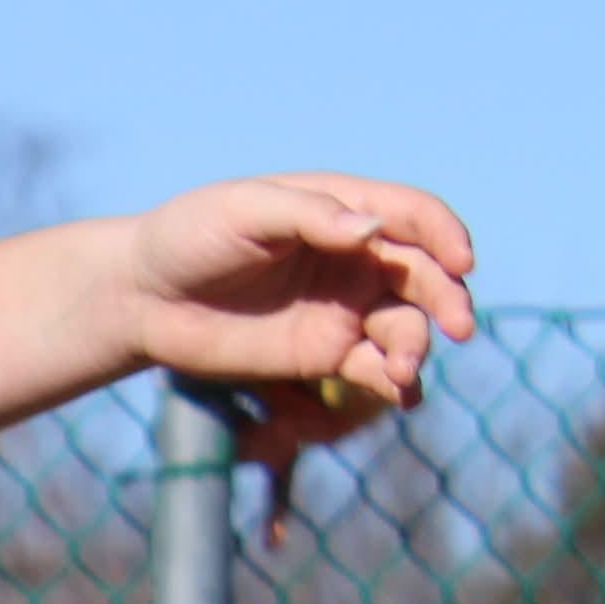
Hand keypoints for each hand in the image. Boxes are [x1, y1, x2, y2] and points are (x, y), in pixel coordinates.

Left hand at [121, 175, 481, 479]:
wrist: (142, 296)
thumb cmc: (190, 237)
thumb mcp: (246, 211)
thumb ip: (310, 217)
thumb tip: (371, 231)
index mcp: (344, 209)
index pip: (415, 217)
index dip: (445, 236)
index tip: (462, 262)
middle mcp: (356, 257)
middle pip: (423, 276)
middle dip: (447, 299)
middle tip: (458, 326)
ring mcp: (343, 308)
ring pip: (404, 326)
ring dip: (417, 346)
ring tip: (403, 369)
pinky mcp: (322, 354)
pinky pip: (372, 369)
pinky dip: (393, 381)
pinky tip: (401, 393)